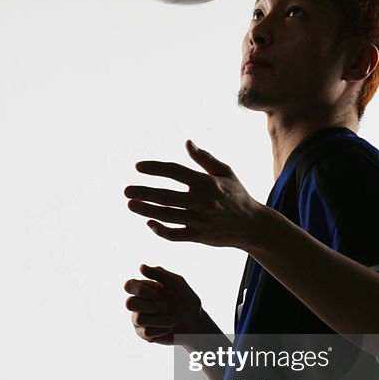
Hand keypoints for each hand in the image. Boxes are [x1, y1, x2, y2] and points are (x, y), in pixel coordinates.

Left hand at [124, 140, 261, 248]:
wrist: (252, 225)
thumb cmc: (237, 194)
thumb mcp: (225, 172)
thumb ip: (204, 158)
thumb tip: (187, 142)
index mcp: (208, 183)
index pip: (176, 172)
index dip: (155, 168)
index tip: (138, 167)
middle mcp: (204, 202)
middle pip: (168, 197)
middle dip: (144, 193)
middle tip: (126, 190)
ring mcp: (201, 221)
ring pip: (168, 216)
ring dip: (147, 210)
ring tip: (130, 204)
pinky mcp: (200, 237)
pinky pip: (175, 235)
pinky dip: (161, 230)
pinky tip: (149, 221)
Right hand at [124, 264, 202, 344]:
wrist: (195, 323)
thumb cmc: (187, 300)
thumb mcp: (177, 283)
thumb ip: (159, 273)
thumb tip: (141, 266)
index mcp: (144, 289)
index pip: (129, 285)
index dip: (140, 290)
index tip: (157, 293)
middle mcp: (138, 303)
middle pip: (129, 303)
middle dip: (151, 306)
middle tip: (166, 307)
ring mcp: (139, 319)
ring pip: (138, 319)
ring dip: (160, 319)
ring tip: (173, 320)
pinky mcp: (144, 334)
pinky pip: (145, 332)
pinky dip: (161, 329)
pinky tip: (169, 328)